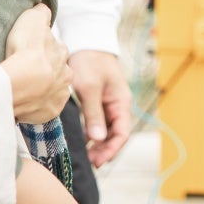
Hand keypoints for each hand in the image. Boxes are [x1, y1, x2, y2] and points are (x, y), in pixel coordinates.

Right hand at [0, 4, 71, 123]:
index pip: (56, 48)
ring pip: (54, 89)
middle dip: (47, 71)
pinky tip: (26, 102)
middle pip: (57, 70)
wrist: (19, 83)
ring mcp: (59, 94)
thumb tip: (44, 9)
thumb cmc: (25, 50)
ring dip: (43, 89)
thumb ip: (41, 13)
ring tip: (26, 89)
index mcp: (61, 52)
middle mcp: (66, 73)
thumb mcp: (32, 19)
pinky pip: (46, 108)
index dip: (44, 50)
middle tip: (28, 72)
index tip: (32, 53)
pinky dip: (38, 106)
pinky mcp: (51, 111)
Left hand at [68, 50, 133, 167]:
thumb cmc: (89, 61)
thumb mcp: (90, 87)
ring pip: (106, 130)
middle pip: (115, 134)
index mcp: (121, 102)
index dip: (112, 149)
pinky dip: (91, 133)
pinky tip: (81, 141)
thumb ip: (94, 113)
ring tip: (84, 155)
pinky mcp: (97, 102)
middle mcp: (117, 105)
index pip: (122, 133)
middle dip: (104, 150)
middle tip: (89, 162)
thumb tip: (97, 139)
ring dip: (98, 144)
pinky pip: (97, 122)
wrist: (86, 41)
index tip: (98, 161)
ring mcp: (107, 104)